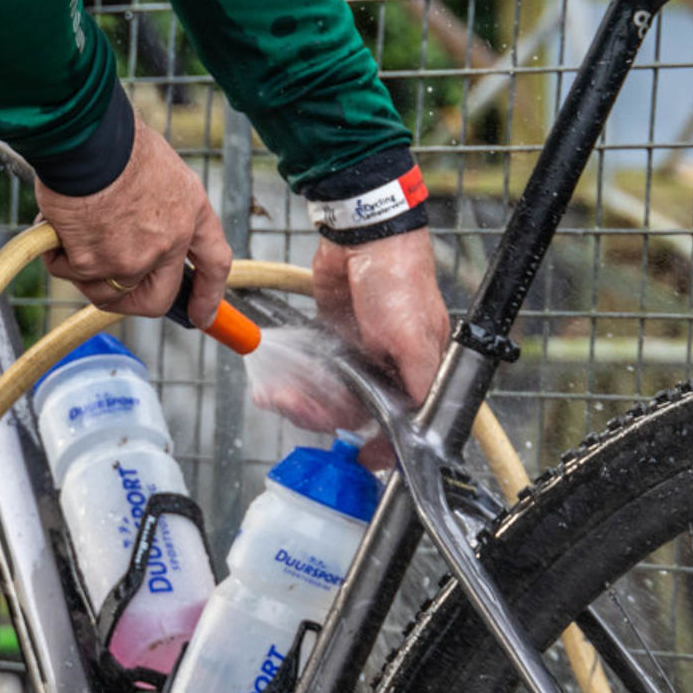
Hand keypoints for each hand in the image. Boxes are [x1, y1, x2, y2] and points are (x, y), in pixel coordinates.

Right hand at [36, 118, 231, 327]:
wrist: (87, 139)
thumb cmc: (118, 141)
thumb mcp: (161, 170)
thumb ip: (159, 208)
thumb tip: (139, 227)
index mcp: (192, 214)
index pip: (214, 264)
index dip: (208, 295)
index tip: (203, 317)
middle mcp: (168, 244)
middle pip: (155, 299)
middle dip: (131, 303)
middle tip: (106, 285)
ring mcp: (132, 259)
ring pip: (105, 290)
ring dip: (83, 270)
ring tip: (73, 232)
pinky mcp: (94, 263)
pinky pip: (69, 270)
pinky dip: (57, 253)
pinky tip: (56, 223)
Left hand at [253, 227, 449, 467]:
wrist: (365, 234)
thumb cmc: (399, 280)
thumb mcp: (414, 339)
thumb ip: (418, 385)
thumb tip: (416, 422)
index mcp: (416, 372)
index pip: (396, 422)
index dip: (376, 443)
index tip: (356, 457)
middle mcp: (388, 368)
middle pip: (352, 412)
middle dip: (318, 415)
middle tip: (292, 407)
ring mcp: (358, 354)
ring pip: (326, 396)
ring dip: (299, 401)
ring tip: (275, 396)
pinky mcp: (332, 339)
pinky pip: (310, 372)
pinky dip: (292, 381)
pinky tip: (273, 385)